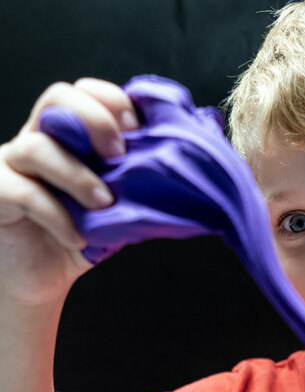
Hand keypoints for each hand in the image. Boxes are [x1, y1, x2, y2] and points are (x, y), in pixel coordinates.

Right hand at [0, 77, 139, 305]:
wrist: (43, 280)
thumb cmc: (79, 239)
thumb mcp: (115, 212)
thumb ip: (137, 191)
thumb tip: (182, 184)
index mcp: (68, 137)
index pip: (84, 93)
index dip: (111, 100)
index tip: (139, 128)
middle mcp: (37, 140)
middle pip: (57, 98)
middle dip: (94, 119)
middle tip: (119, 154)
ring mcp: (12, 164)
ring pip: (37, 146)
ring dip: (78, 175)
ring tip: (104, 204)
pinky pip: (23, 192)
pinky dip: (56, 215)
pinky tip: (77, 237)